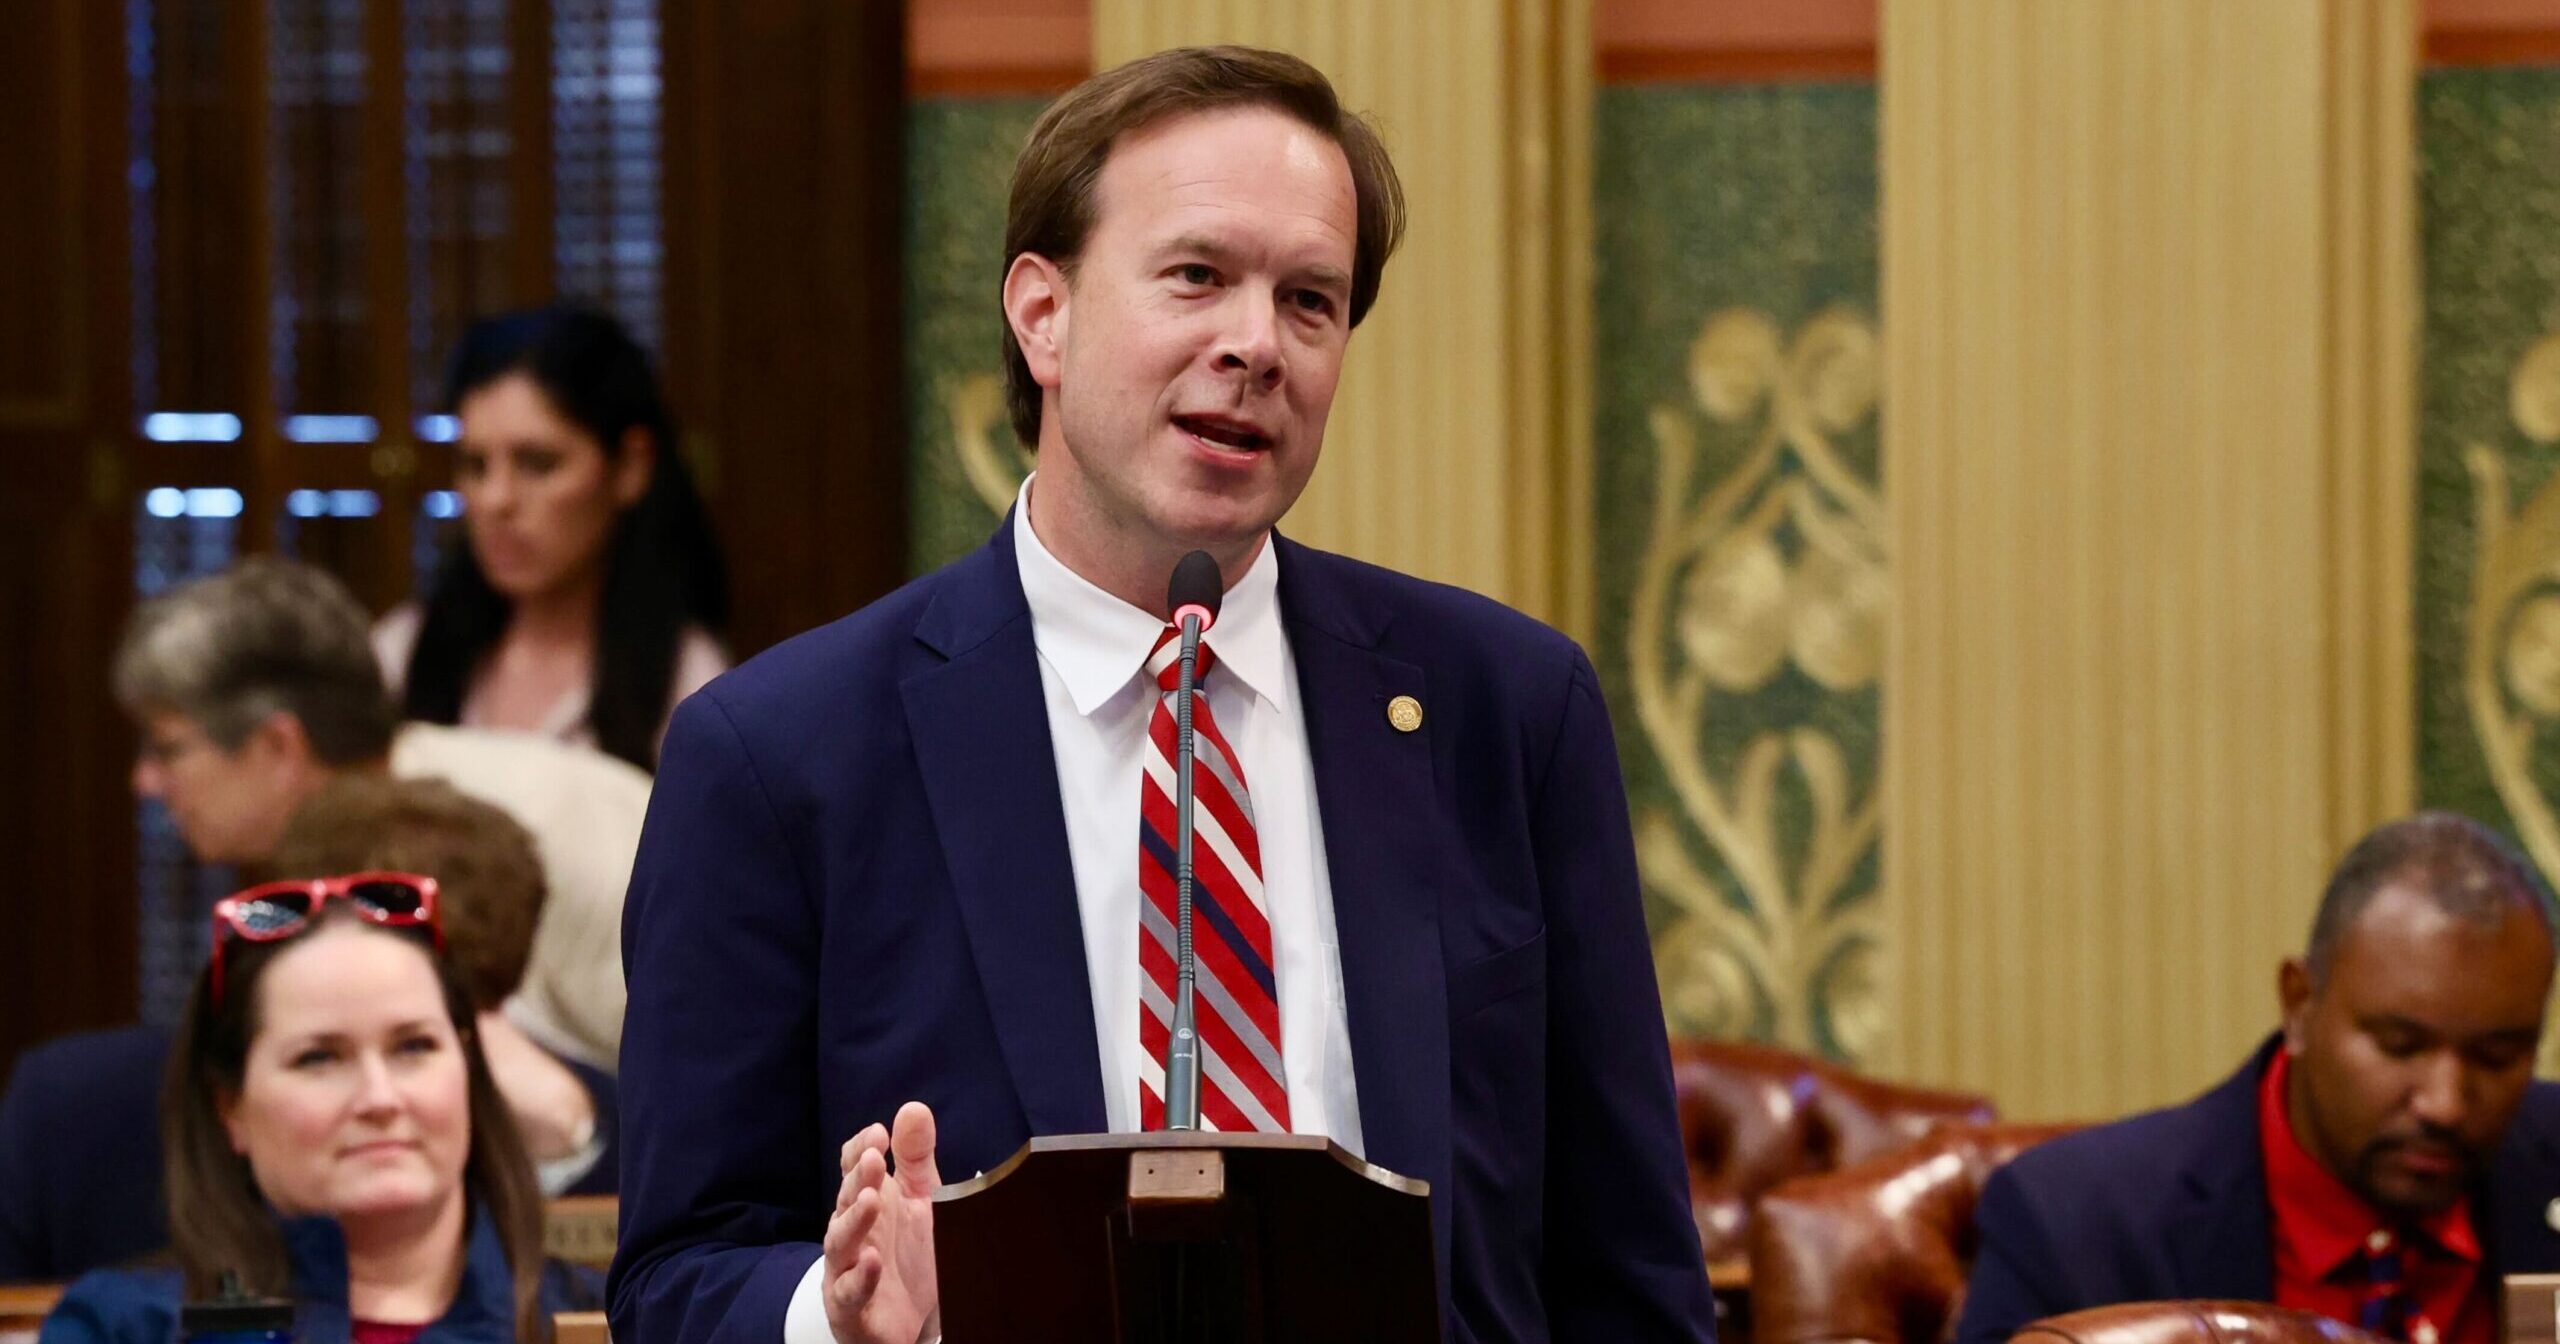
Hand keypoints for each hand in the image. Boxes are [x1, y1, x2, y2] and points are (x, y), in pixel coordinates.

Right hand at [823, 1101, 941, 1343]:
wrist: (914, 1320)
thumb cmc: (910, 1254)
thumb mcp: (920, 1200)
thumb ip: (915, 1158)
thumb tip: (912, 1108)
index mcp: (870, 1202)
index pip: (854, 1170)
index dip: (860, 1151)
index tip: (878, 1134)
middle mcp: (853, 1233)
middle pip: (846, 1201)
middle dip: (857, 1180)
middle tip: (873, 1159)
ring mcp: (847, 1270)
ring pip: (840, 1244)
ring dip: (853, 1222)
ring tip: (871, 1201)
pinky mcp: (850, 1309)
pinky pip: (848, 1293)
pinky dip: (859, 1277)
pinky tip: (871, 1261)